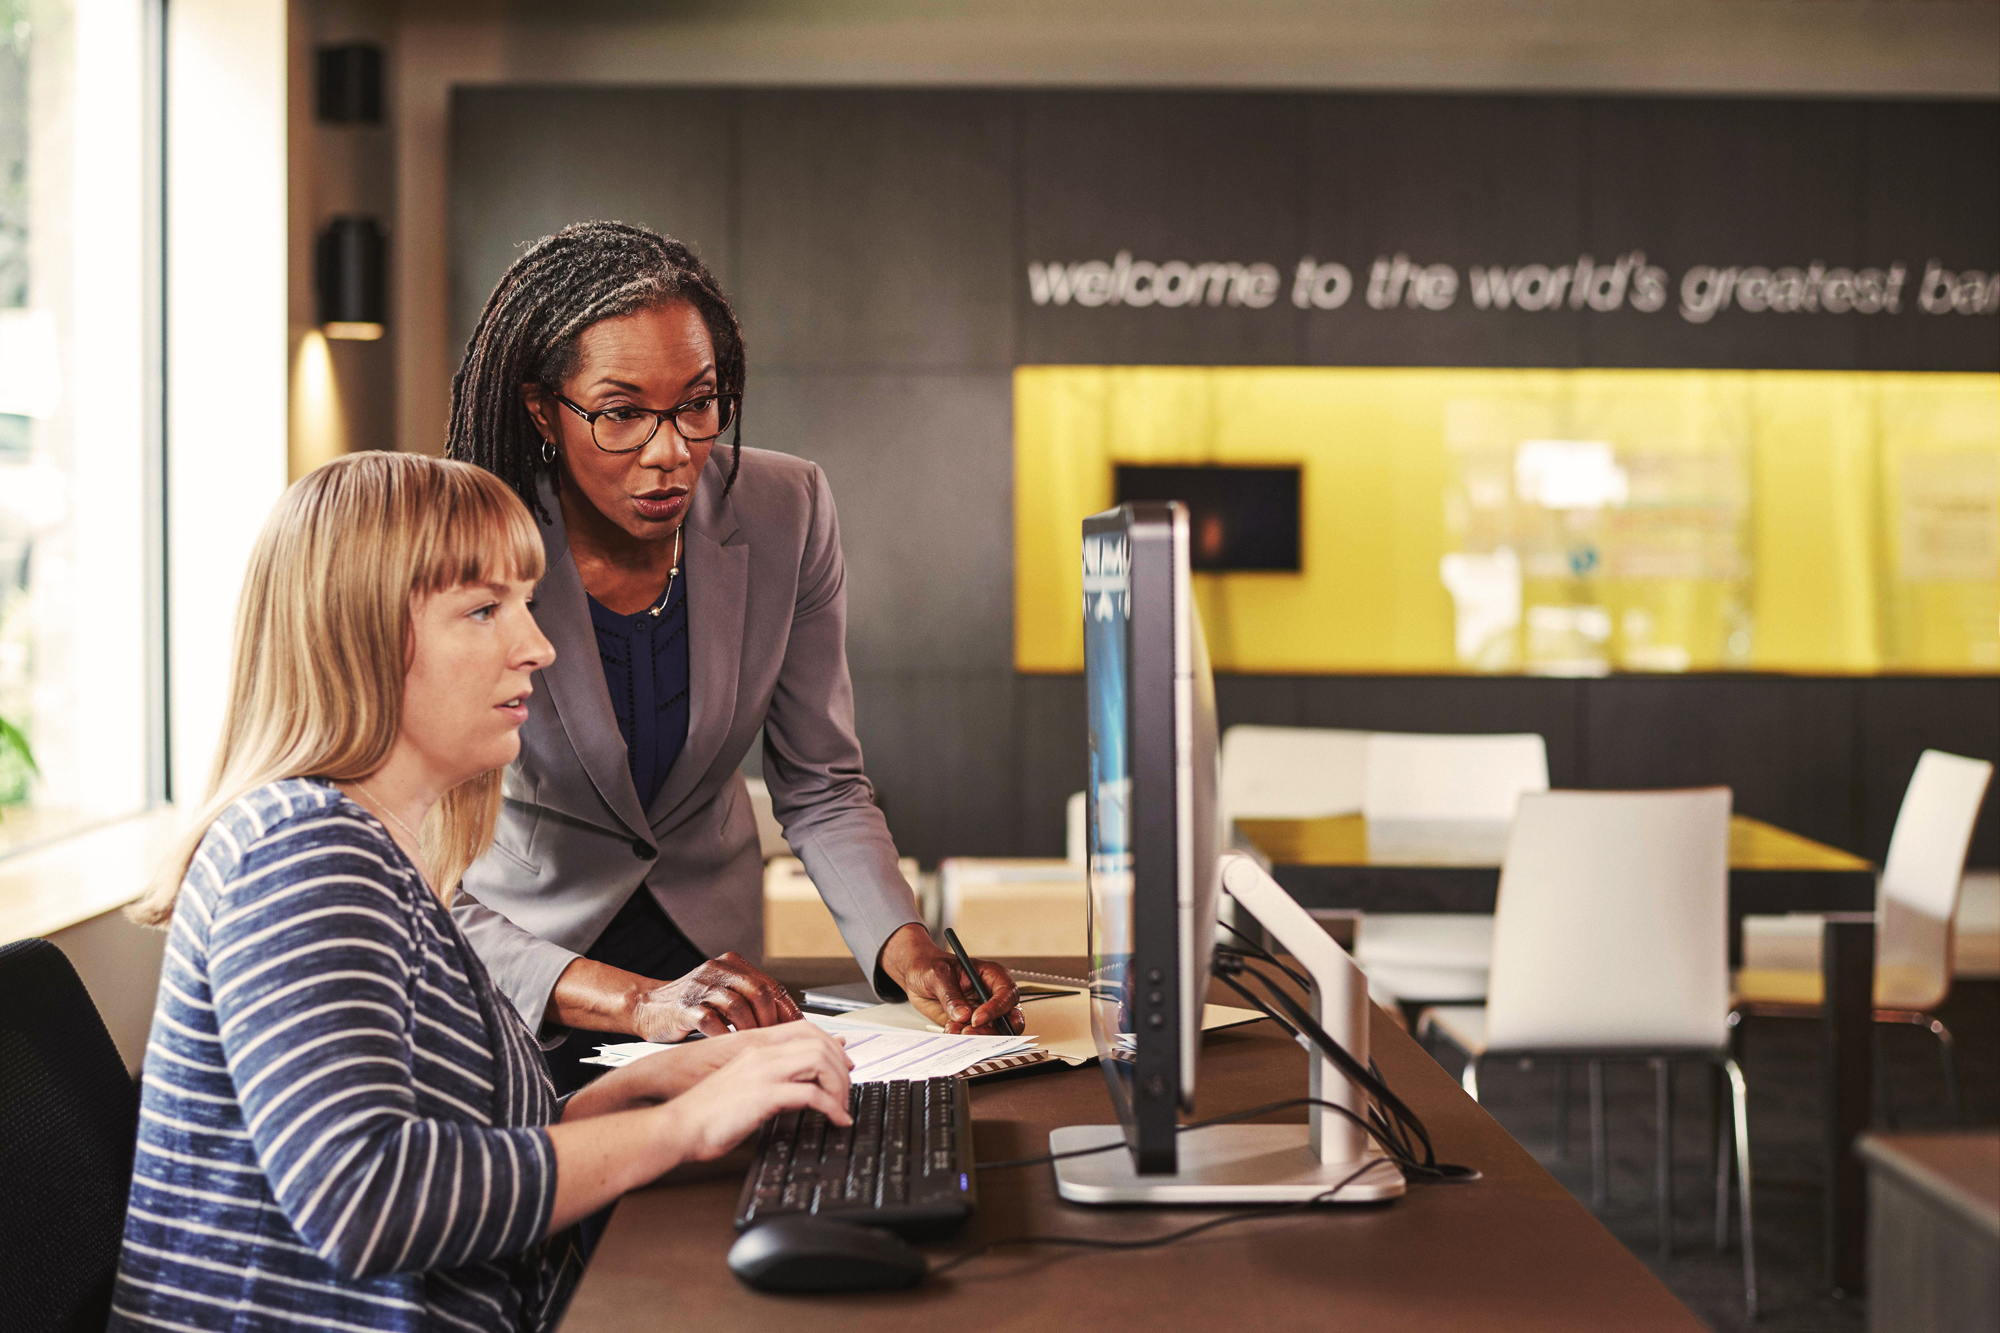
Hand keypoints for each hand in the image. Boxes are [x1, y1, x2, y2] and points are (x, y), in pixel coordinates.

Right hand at [627, 951, 803, 1041]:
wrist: (647, 1007)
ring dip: (750, 1030)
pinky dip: (725, 1037)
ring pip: (738, 1006)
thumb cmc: (692, 1005)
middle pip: (758, 992)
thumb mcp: (724, 994)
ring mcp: (699, 987)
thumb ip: (751, 1000)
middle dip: (770, 1020)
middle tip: (774, 1040)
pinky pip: (712, 1022)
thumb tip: (789, 1021)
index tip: (800, 1030)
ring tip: (754, 1046)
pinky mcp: (684, 1008)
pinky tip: (730, 1048)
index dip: (787, 1010)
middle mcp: (717, 970)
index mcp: (732, 964)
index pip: (770, 985)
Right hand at [658, 1021, 853, 1162]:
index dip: (832, 1046)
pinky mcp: (764, 1096)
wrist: (678, 1126)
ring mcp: (763, 1073)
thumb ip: (767, 1078)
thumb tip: (797, 1085)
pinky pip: (812, 1095)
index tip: (845, 1066)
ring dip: (840, 1086)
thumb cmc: (706, 1113)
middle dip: (842, 1068)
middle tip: (847, 1092)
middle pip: (820, 1045)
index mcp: (756, 1049)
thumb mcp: (741, 1086)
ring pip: (820, 1063)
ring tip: (842, 1107)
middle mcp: (762, 1055)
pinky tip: (835, 1120)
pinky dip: (832, 1107)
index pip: (806, 1031)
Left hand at [878, 922, 1021, 1033]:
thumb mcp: (937, 974)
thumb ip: (950, 994)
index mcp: (991, 976)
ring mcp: (982, 1011)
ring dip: (977, 1036)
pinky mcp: (969, 1023)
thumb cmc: (930, 965)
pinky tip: (949, 1029)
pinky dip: (963, 1038)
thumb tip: (962, 1014)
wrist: (916, 974)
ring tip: (954, 1030)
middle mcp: (991, 995)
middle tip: (970, 1032)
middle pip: (1009, 1018)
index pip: (1007, 993)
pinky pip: (974, 1036)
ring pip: (993, 1031)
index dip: (996, 1008)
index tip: (976, 1018)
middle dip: (994, 1030)